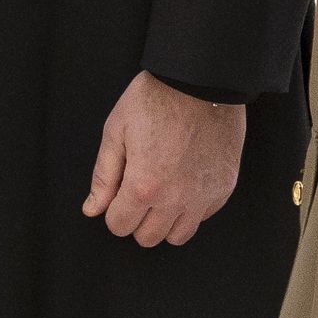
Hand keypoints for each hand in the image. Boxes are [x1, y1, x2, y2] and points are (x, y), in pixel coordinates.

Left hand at [83, 71, 243, 247]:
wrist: (201, 79)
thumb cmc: (155, 99)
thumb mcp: (116, 131)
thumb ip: (103, 176)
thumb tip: (93, 209)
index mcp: (143, 186)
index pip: (119, 226)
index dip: (113, 210)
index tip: (118, 193)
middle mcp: (175, 199)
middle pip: (147, 237)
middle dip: (136, 218)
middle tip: (139, 191)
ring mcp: (203, 195)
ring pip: (178, 235)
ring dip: (165, 220)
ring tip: (162, 192)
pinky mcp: (225, 187)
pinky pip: (204, 216)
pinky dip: (192, 208)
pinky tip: (185, 182)